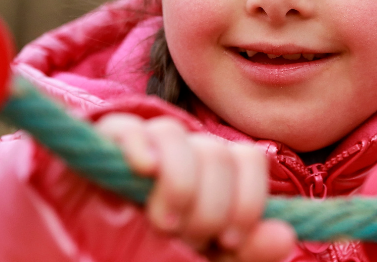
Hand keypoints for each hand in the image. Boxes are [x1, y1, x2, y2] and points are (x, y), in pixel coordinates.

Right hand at [96, 113, 296, 261]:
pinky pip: (125, 127)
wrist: (91, 258)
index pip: (247, 159)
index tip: (230, 239)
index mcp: (212, 177)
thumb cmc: (156, 258)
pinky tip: (144, 170)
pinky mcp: (100, 147)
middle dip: (210, 204)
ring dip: (178, 183)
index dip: (247, 198)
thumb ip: (244, 250)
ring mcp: (141, 147)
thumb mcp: (208, 260)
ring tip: (164, 224)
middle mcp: (182, 155)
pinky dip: (138, 145)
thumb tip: (284, 237)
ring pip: (175, 135)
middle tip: (190, 237)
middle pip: (215, 151)